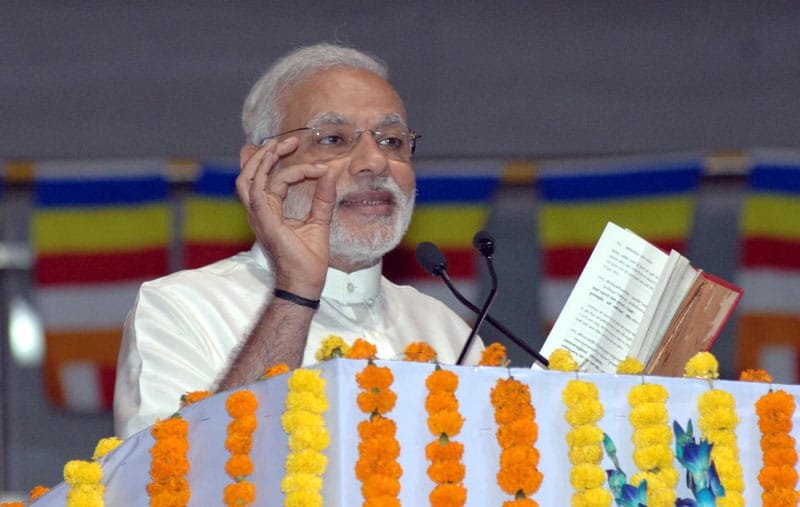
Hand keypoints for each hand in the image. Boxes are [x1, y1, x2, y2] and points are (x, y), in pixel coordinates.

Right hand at [236, 138, 336, 298]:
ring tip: (280, 145)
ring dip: (262, 159)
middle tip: (289, 141)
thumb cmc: (309, 259)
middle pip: (251, 175)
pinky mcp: (265, 222)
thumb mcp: (320, 221)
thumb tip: (331, 173)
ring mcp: (259, 217)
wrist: (306, 282)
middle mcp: (260, 213)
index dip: (293, 168)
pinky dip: (268, 173)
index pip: (272, 181)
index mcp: (270, 213)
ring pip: (248, 179)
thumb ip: (323, 197)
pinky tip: (280, 162)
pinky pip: (258, 191)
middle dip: (267, 154)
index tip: (320, 167)